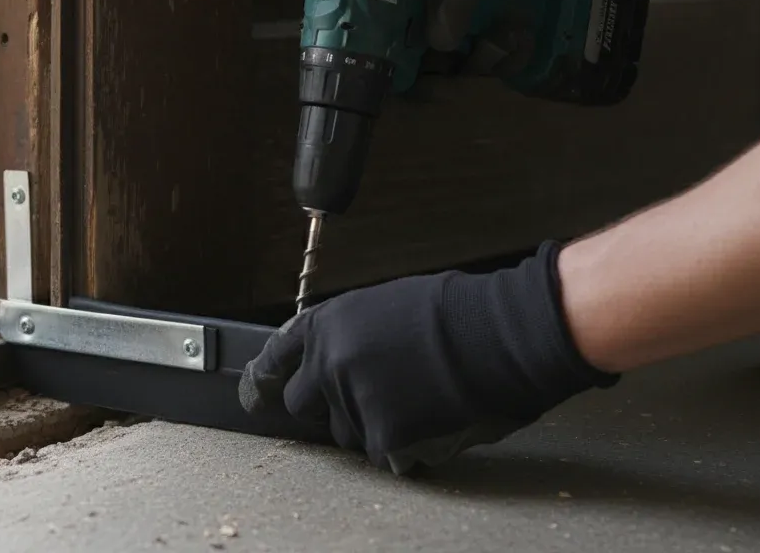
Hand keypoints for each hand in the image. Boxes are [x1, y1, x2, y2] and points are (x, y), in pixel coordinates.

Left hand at [237, 241, 618, 473]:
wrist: (498, 334)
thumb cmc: (455, 314)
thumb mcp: (383, 306)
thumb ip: (349, 335)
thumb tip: (336, 361)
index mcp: (326, 324)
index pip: (277, 358)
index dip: (271, 377)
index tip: (262, 392)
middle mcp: (327, 362)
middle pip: (302, 404)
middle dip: (329, 406)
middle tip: (372, 397)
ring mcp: (350, 400)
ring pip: (344, 434)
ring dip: (372, 428)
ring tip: (416, 401)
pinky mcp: (380, 435)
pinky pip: (382, 455)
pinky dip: (405, 447)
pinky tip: (432, 419)